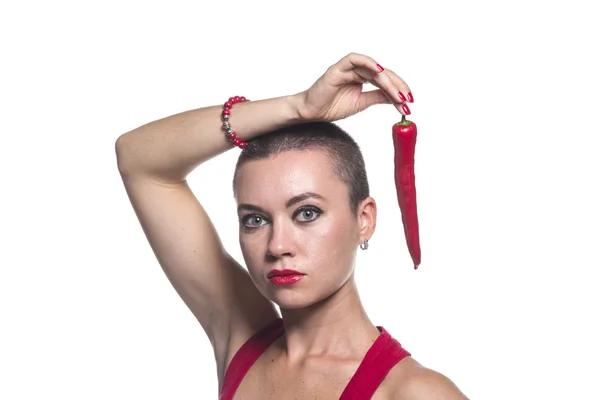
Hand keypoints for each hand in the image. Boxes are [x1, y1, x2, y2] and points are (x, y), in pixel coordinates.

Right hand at [295, 52, 412, 121]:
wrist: (312, 113)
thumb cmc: (332, 106)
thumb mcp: (362, 103)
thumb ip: (378, 98)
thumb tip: (397, 99)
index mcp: (363, 78)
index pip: (386, 80)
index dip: (399, 89)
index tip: (409, 102)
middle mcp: (357, 71)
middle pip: (383, 73)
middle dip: (397, 86)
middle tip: (406, 99)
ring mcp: (348, 68)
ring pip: (372, 68)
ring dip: (387, 80)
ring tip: (397, 94)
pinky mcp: (337, 69)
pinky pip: (354, 59)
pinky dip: (367, 62)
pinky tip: (379, 70)